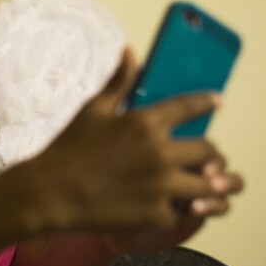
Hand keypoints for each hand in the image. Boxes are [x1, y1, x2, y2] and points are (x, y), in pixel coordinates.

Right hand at [23, 48, 242, 234]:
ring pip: (210, 186)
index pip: (190, 107)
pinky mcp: (156, 213)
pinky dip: (179, 210)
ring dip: (213, 186)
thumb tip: (130, 52)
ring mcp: (160, 185)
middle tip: (210, 160)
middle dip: (213, 155)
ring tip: (211, 187)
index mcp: (145, 122)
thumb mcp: (92, 110)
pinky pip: (183, 212)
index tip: (217, 103)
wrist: (49, 192)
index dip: (207, 103)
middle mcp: (160, 152)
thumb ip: (118, 82)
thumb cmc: (67, 149)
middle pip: (210, 151)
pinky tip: (175, 207)